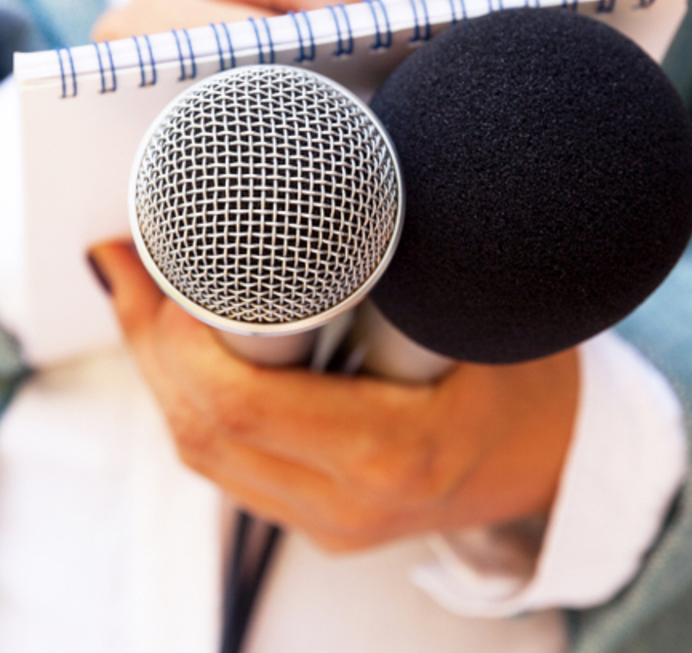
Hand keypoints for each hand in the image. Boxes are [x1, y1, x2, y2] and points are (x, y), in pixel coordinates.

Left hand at [89, 241, 580, 553]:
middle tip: (123, 254)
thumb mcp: (482, 305)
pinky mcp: (316, 520)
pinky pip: (224, 463)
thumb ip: (402, 250)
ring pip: (199, 450)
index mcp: (394, 453)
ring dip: (156, 367)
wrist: (568, 467)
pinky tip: (172, 344)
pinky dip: (186, 399)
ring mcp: (328, 522)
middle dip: (146, 336)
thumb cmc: (536, 376)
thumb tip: (315, 169)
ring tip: (137, 288)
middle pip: (198, 426)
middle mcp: (349, 504)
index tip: (145, 254)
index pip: (233, 400)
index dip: (169, 328)